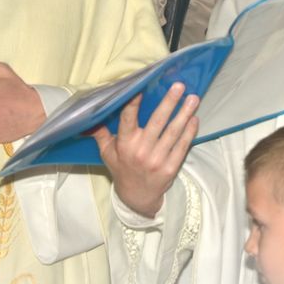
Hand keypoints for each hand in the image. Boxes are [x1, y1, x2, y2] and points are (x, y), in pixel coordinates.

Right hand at [93, 83, 199, 217]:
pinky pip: (182, 146)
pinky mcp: (171, 168)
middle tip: (179, 86)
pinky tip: (194, 118)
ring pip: (173, 132)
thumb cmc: (122, 170)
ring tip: (193, 98)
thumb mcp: (108, 154)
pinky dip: (189, 132)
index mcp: (125, 145)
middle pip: (157, 122)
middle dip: (169, 102)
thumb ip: (101, 134)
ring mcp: (157, 160)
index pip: (128, 120)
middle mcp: (141, 151)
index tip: (142, 87)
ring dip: (184, 114)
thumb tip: (89, 118)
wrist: (137, 198)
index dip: (134, 103)